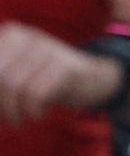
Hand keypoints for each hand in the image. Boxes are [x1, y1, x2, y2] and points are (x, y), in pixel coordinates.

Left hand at [0, 23, 122, 125]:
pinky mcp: (66, 65)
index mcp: (12, 35)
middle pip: (1, 75)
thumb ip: (1, 81)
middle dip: (1, 103)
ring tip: (20, 120)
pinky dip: (34, 111)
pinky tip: (40, 115)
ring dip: (15, 111)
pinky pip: (37, 93)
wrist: (94, 78)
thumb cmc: (46, 80)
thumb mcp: (17, 75)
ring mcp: (49, 49)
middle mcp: (30, 36)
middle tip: (8, 118)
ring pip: (16, 85)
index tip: (0, 109)